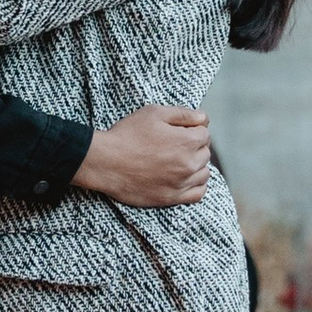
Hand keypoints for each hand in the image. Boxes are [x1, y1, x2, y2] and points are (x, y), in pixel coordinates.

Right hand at [75, 106, 210, 204]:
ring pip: (204, 173)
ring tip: (179, 160)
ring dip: (196, 165)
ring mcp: (181, 183)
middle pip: (205, 153)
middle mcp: (189, 163)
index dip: (192, 129)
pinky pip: (198, 194)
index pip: (205, 133)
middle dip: (194, 146)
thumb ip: (183, 114)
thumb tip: (203, 118)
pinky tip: (186, 178)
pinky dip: (197, 185)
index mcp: (187, 141)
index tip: (179, 131)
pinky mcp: (172, 198)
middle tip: (175, 144)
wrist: (106, 162)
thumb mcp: (154, 113)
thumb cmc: (127, 135)